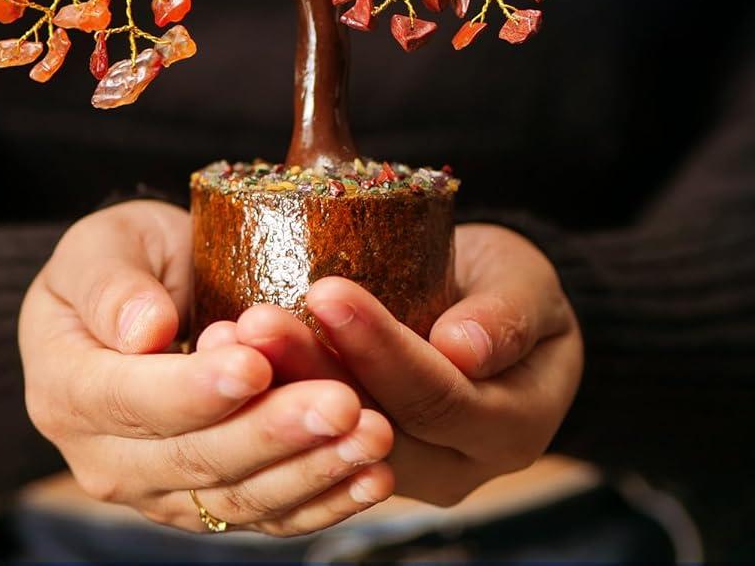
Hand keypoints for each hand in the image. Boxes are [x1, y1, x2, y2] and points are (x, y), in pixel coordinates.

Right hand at [19, 201, 394, 534]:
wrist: (138, 298)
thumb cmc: (119, 258)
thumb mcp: (102, 244)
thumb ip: (112, 285)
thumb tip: (144, 331)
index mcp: (66, 388)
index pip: (131, 400)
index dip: (195, 389)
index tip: (256, 364)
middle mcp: (104, 459)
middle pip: (195, 458)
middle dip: (274, 432)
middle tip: (345, 402)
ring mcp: (158, 490)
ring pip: (237, 497)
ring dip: (312, 471)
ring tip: (373, 435)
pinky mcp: (207, 503)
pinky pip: (266, 514)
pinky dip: (323, 501)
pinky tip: (371, 478)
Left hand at [217, 223, 581, 506]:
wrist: (490, 308)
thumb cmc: (510, 283)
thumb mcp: (525, 282)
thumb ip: (506, 314)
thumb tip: (464, 349)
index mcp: (510, 427)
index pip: (437, 396)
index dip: (381, 349)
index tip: (327, 292)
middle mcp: (457, 466)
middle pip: (376, 426)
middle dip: (312, 370)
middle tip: (257, 319)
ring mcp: (407, 471)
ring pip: (333, 439)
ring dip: (279, 385)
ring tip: (235, 333)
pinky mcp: (360, 460)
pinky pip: (314, 437)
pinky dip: (271, 395)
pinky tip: (229, 354)